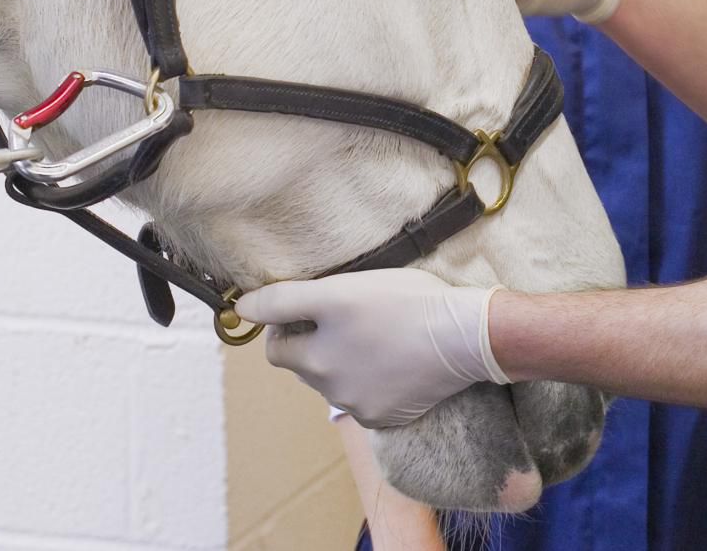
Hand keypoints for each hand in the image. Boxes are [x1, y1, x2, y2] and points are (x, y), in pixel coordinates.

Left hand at [236, 269, 508, 428]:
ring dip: (342, 362)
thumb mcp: (340, 289)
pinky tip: (394, 358)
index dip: (286, 324)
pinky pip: (364, 400)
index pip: (275, 348)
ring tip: (375, 335)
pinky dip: (371, 381)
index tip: (310, 308)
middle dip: (315, 343)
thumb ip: (284, 300)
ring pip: (334, 383)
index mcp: (315, 359)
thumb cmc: (404, 303)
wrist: (465, 336)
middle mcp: (331, 391)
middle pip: (305, 367)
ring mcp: (360, 407)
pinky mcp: (387, 417)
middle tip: (346, 317)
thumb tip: (241, 309)